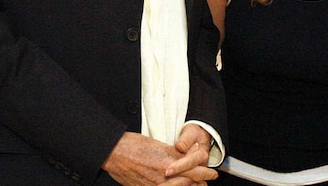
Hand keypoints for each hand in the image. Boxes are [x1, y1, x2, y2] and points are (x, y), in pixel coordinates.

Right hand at [103, 131, 217, 185]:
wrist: (114, 153)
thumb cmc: (134, 145)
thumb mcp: (160, 145)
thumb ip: (176, 152)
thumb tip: (190, 154)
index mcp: (169, 163)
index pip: (194, 171)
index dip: (206, 173)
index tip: (212, 174)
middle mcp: (163, 177)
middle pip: (189, 184)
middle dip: (199, 183)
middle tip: (206, 181)